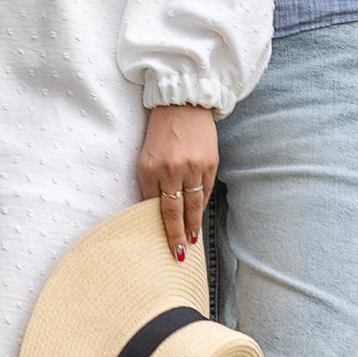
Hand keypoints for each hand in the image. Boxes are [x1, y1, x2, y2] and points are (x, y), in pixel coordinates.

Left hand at [137, 105, 218, 263]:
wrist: (183, 103)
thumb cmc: (161, 131)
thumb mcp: (147, 156)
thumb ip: (151, 182)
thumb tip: (154, 209)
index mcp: (150, 168)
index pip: (154, 205)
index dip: (160, 226)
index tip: (164, 243)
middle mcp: (172, 170)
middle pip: (175, 211)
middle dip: (177, 234)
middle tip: (179, 253)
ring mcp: (193, 167)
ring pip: (194, 204)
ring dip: (193, 224)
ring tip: (192, 240)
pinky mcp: (210, 163)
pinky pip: (207, 190)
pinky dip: (203, 204)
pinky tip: (200, 216)